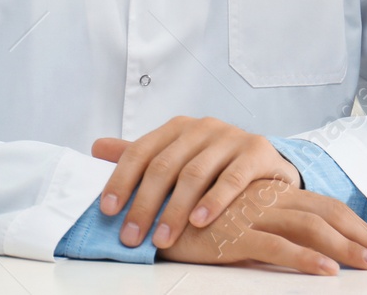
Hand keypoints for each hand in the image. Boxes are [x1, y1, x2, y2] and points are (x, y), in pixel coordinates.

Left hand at [92, 116, 300, 247]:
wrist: (269, 162)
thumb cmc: (217, 163)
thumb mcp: (179, 156)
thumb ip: (143, 156)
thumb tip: (96, 149)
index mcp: (176, 128)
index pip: (140, 152)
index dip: (121, 180)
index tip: (108, 210)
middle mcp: (201, 127)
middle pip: (164, 166)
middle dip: (144, 204)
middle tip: (132, 236)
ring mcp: (229, 137)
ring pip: (194, 174)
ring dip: (175, 210)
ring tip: (162, 238)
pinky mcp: (256, 151)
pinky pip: (232, 178)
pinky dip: (213, 201)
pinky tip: (200, 222)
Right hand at [158, 178, 366, 274]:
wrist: (144, 211)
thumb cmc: (185, 215)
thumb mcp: (229, 218)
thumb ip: (259, 227)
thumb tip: (293, 245)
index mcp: (267, 192)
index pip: (322, 206)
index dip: (356, 224)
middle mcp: (265, 199)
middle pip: (326, 215)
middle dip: (365, 239)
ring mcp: (250, 216)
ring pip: (309, 229)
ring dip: (346, 250)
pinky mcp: (231, 235)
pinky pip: (276, 247)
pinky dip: (305, 261)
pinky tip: (327, 274)